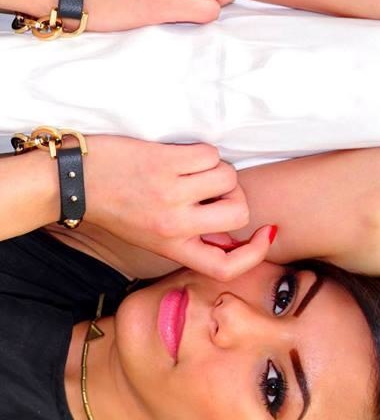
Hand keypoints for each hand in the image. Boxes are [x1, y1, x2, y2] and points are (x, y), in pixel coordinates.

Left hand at [84, 137, 273, 277]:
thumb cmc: (115, 206)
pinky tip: (182, 156)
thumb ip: (188, 237)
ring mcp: (171, 193)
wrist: (75, 181)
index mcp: (172, 247)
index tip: (265, 234)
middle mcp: (175, 224)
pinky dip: (204, 152)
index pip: (225, 267)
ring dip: (218, 169)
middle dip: (236, 197)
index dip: (255, 254)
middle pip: (238, 214)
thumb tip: (229, 231)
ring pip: (228, 177)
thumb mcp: (150, 237)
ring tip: (193, 170)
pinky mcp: (166, 163)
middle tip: (217, 190)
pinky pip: (210, 154)